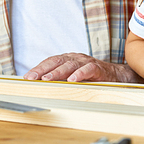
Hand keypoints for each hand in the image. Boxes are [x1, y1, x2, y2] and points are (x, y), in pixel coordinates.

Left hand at [23, 53, 139, 82]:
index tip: (27, 77)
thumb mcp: (73, 77)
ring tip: (47, 79)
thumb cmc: (91, 77)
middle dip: (43, 69)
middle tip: (33, 77)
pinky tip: (72, 79)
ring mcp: (86, 62)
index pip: (50, 61)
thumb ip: (59, 79)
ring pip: (70, 65)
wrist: (115, 76)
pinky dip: (79, 74)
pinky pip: (87, 69)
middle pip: (57, 61)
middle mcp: (75, 58)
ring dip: (57, 72)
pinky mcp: (97, 68)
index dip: (39, 68)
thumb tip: (39, 85)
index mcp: (67, 59)